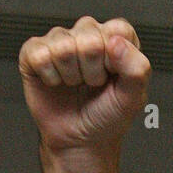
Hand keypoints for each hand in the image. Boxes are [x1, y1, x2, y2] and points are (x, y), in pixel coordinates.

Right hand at [18, 17, 149, 154]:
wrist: (80, 141)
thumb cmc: (107, 118)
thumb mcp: (133, 99)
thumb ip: (137, 69)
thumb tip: (117, 42)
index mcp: (115, 39)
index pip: (118, 30)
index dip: (116, 59)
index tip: (114, 77)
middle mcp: (87, 34)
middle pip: (89, 37)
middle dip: (93, 71)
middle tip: (93, 85)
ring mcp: (59, 40)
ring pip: (63, 46)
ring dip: (72, 76)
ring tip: (76, 85)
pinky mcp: (35, 51)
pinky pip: (40, 55)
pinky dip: (50, 77)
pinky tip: (56, 83)